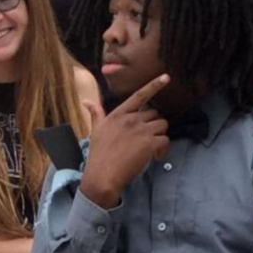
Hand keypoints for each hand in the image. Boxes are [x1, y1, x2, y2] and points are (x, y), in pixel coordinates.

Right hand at [79, 75, 170, 208]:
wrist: (102, 175)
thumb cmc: (98, 154)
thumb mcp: (95, 130)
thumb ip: (95, 113)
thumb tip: (86, 101)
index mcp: (119, 114)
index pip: (139, 95)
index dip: (154, 85)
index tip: (166, 77)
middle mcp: (131, 119)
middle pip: (154, 113)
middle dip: (154, 124)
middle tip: (147, 138)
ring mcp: (141, 130)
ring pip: (162, 125)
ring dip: (160, 136)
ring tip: (152, 148)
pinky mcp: (149, 143)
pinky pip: (165, 140)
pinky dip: (163, 149)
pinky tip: (156, 157)